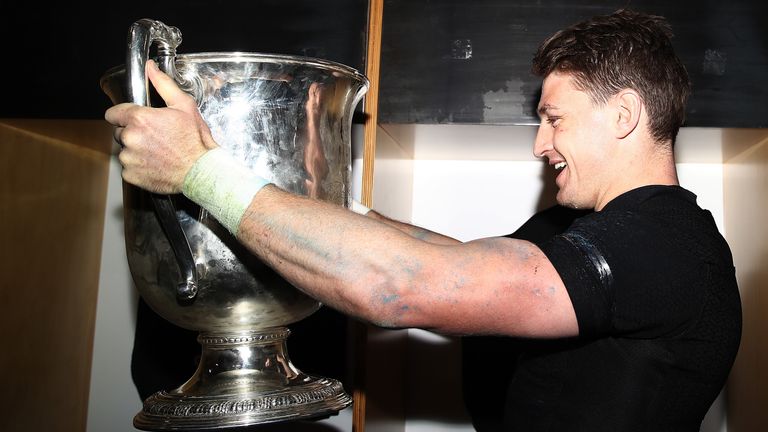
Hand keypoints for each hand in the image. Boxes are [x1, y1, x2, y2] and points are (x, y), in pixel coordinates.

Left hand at [104, 60, 217, 193]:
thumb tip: (150, 68)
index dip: (124, 115)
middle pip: (120, 132)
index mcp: (139, 118)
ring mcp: (129, 158)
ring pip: (125, 150)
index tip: (135, 120)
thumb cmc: (195, 141)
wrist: (201, 172)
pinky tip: (156, 165)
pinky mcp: (131, 175)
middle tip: (155, 138)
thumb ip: (163, 84)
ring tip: (158, 152)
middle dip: (134, 133)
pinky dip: (139, 167)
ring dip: (136, 151)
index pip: (113, 113)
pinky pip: (129, 168)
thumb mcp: (184, 106)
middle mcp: (130, 138)